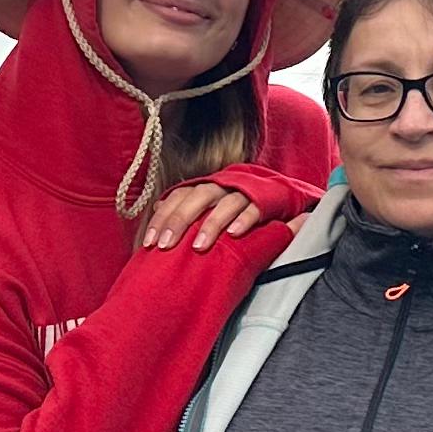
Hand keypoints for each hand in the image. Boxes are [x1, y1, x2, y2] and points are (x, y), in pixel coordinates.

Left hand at [139, 179, 268, 251]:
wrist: (283, 196)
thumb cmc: (239, 208)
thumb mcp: (211, 210)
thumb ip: (187, 211)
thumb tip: (157, 213)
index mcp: (206, 187)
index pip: (178, 196)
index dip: (162, 217)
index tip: (149, 242)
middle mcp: (223, 185)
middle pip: (198, 196)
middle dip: (179, 219)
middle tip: (166, 245)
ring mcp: (246, 191)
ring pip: (226, 202)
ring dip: (211, 223)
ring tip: (199, 246)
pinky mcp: (268, 200)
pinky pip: (255, 209)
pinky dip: (244, 220)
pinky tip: (234, 234)